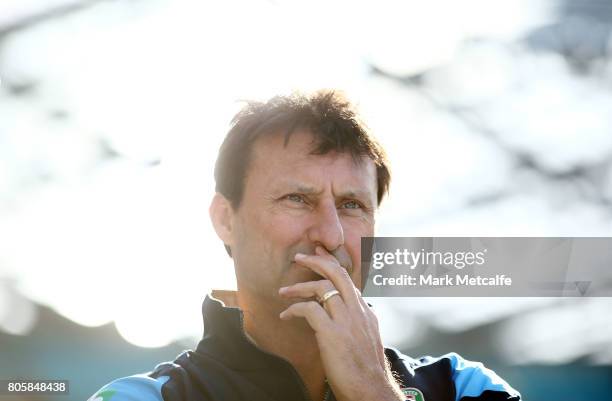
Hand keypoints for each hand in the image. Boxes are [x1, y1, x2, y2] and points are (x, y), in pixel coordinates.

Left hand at [278, 246, 403, 400]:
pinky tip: (286, 316)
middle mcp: (358, 311)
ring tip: (283, 291)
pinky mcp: (333, 333)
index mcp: (365, 312)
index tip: (319, 254)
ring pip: (322, 288)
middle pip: (338, 273)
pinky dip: (294, 309)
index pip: (348, 279)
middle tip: (299, 257)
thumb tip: (350, 317)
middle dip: (317, 261)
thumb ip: (359, 324)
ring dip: (299, 287)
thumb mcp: (367, 340)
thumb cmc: (366, 371)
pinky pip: (309, 310)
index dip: (332, 264)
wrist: (371, 391)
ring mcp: (346, 321)